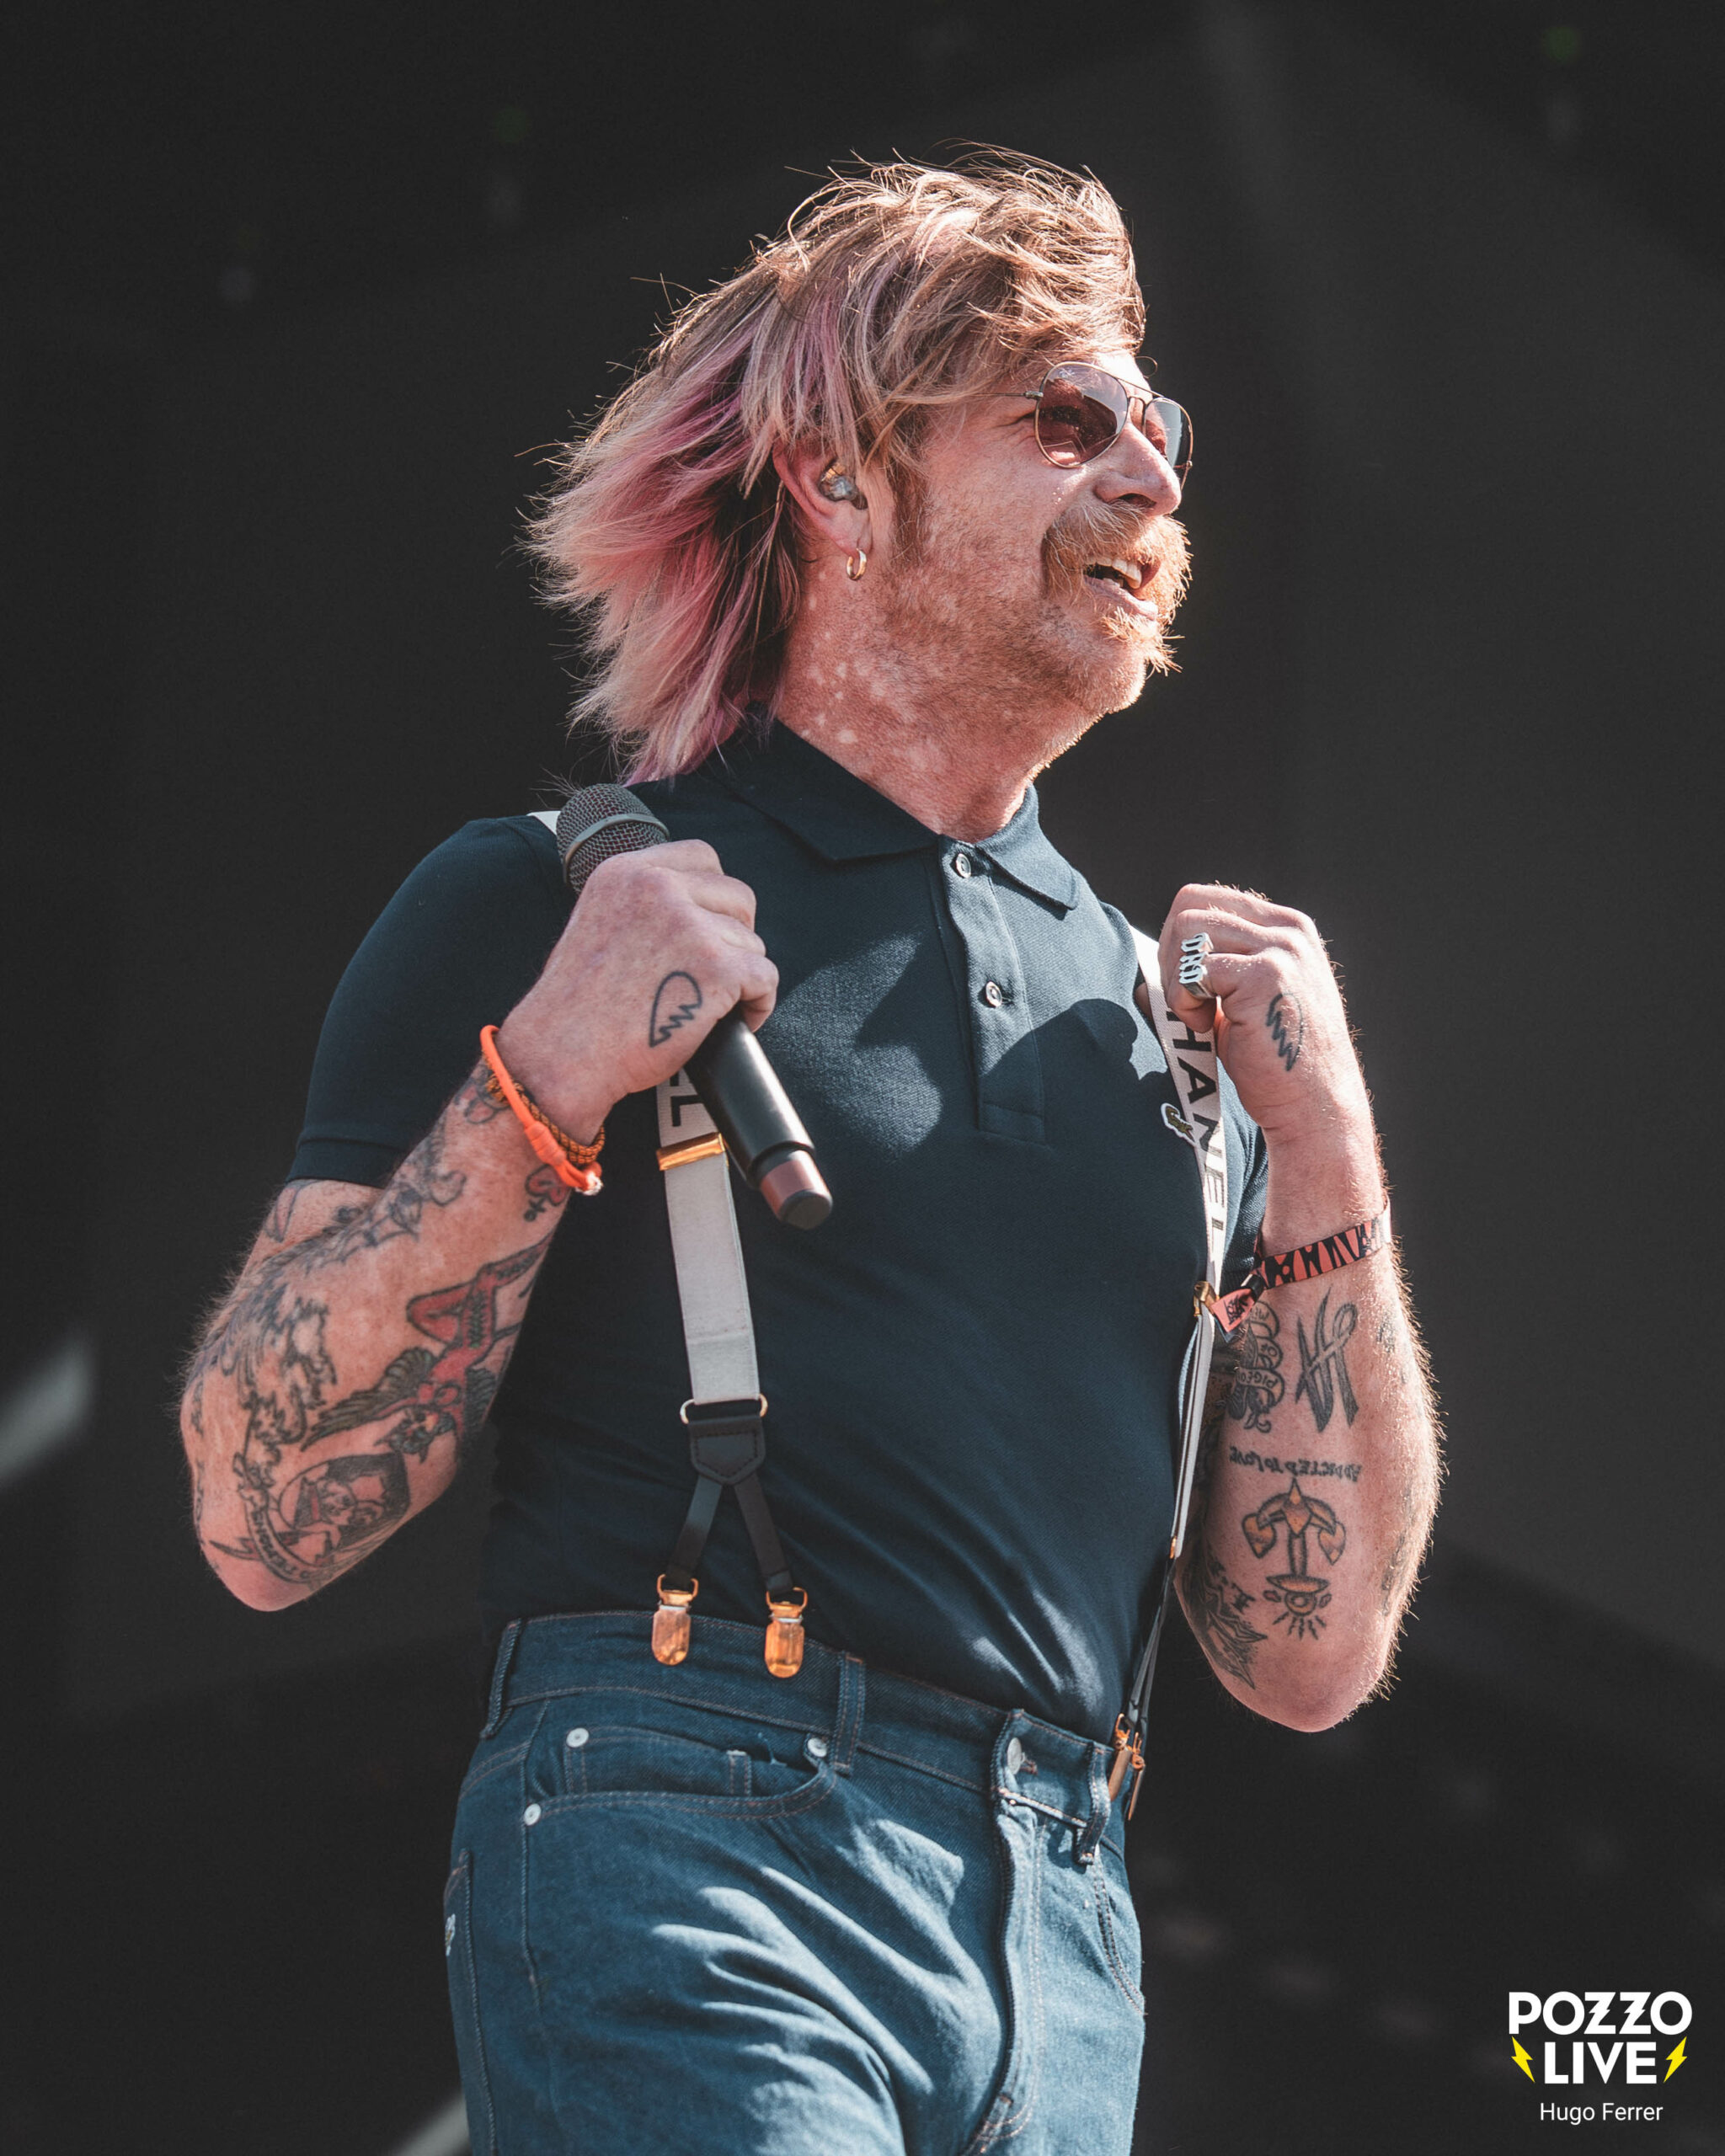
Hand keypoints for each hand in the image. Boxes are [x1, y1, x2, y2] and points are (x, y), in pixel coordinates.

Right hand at [494, 841, 777, 1139]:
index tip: (711, 926)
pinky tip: (737, 1020)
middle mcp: (659, 888)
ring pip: (751, 942)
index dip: (715, 896)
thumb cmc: (575, 1008)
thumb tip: (693, 909)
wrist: (563, 1054)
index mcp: (626, 872)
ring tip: (711, 1004)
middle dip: (735, 935)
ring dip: (741, 975)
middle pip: (738, 897)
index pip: (702, 857)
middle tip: (717, 970)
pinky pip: (765, 977)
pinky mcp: (717, 968)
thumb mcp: (597, 923)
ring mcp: (690, 926)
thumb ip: (643, 904)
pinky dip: (759, 1004)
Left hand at [1143, 884, 1377, 1175]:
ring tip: (1197, 1018)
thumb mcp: (1240, 1006)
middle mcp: (1288, 930)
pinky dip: (1184, 1001)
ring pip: (1187, 930)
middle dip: (1168, 954)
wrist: (1313, 1106)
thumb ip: (1207, 977)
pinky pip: (1196, 969)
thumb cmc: (1272, 1064)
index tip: (1183, 986)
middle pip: (1189, 903)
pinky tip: (1204, 1028)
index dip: (1175, 940)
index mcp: (1285, 929)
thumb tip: (1143, 981)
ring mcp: (1281, 949)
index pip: (1205, 898)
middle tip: (1183, 1002)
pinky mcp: (1268, 975)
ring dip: (1177, 979)